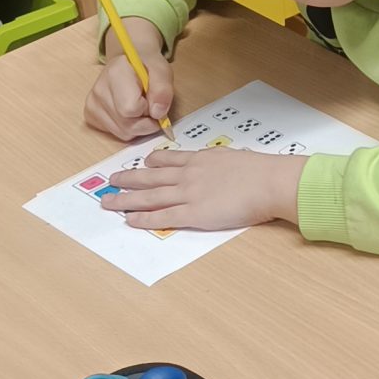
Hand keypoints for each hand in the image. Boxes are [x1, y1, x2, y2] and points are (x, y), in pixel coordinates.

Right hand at [84, 18, 173, 140]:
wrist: (128, 64)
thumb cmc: (146, 67)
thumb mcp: (162, 71)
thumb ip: (163, 90)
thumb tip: (157, 114)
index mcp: (115, 74)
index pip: (131, 109)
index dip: (148, 109)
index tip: (151, 98)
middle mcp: (98, 90)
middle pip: (127, 125)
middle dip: (145, 121)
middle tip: (148, 105)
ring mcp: (92, 104)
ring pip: (123, 133)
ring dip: (138, 126)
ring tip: (139, 107)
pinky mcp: (90, 116)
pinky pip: (116, 133)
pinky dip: (127, 128)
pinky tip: (128, 112)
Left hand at [105, 145, 305, 233]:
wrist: (269, 182)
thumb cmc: (262, 171)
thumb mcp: (235, 158)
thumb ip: (222, 163)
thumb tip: (222, 167)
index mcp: (201, 160)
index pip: (170, 161)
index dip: (152, 163)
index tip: (142, 164)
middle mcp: (189, 175)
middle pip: (151, 178)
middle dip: (129, 179)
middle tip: (112, 180)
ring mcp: (188, 194)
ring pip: (150, 197)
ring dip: (126, 199)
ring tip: (109, 201)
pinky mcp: (194, 214)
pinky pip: (163, 216)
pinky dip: (144, 218)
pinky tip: (130, 220)